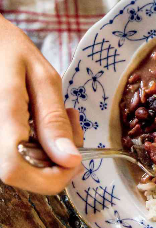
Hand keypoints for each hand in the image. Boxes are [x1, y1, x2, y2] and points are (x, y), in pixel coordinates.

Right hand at [0, 16, 82, 194]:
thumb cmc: (11, 51)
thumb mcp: (43, 78)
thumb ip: (54, 120)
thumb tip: (71, 160)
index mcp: (1, 116)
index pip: (16, 171)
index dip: (51, 176)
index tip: (77, 156)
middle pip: (21, 176)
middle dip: (58, 161)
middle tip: (72, 122)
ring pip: (21, 168)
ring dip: (49, 152)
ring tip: (60, 114)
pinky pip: (15, 155)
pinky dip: (37, 145)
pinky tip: (43, 119)